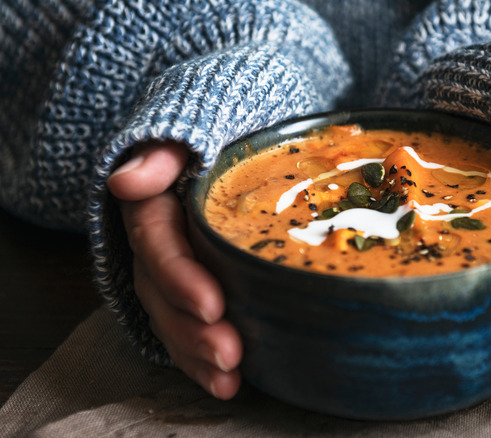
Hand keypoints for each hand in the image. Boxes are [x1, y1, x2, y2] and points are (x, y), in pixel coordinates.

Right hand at [108, 142, 242, 398]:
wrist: (226, 137)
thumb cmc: (216, 130)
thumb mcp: (192, 127)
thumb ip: (164, 153)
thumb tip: (127, 181)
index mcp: (153, 204)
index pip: (157, 244)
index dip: (180, 277)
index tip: (213, 305)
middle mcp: (154, 242)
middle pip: (161, 292)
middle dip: (191, 329)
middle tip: (229, 353)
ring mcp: (168, 268)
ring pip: (170, 317)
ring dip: (195, 354)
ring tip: (228, 380)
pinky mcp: (188, 287)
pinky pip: (184, 326)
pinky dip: (200, 358)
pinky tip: (227, 383)